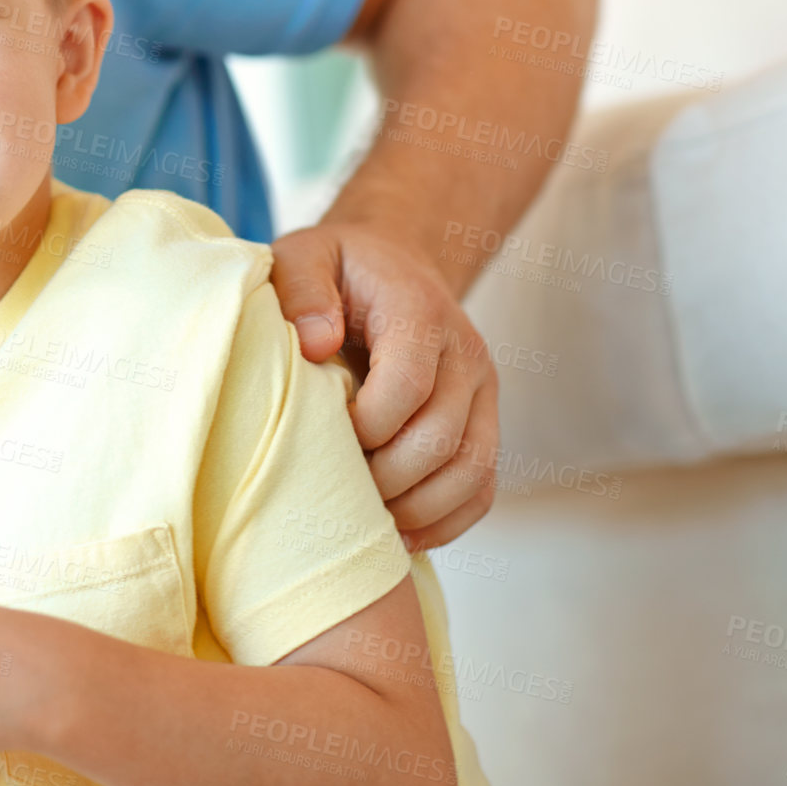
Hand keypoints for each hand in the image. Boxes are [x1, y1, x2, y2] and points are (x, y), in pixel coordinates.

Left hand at [270, 223, 497, 548]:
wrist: (394, 264)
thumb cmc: (339, 268)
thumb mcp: (306, 254)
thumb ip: (302, 289)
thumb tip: (315, 345)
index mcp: (420, 312)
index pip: (407, 386)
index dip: (363, 425)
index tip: (321, 432)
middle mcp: (465, 355)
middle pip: (440, 440)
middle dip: (382, 477)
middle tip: (332, 483)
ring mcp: (482, 394)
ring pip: (472, 473)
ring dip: (414, 508)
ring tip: (363, 514)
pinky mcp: (484, 425)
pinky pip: (482, 489)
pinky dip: (445, 522)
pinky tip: (398, 531)